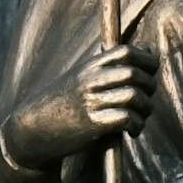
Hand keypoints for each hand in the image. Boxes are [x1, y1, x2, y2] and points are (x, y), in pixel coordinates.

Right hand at [2, 47, 143, 167]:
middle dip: (149, 88)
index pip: (126, 51)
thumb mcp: (81, 78)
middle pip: (134, 74)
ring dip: (145, 109)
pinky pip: (127, 118)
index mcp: (89, 66)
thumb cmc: (62, 104)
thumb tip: (149, 53)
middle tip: (146, 101)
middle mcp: (90, 80)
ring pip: (134, 96)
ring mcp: (91, 102)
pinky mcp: (92, 124)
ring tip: (140, 118)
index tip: (150, 73)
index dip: (146, 61)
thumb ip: (110, 67)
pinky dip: (137, 125)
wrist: (32, 129)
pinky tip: (132, 131)